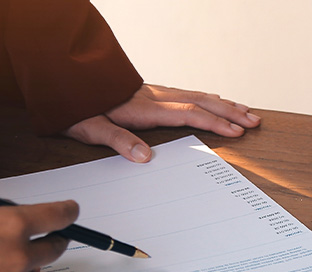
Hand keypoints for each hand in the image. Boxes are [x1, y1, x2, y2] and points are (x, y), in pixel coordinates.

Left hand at [64, 84, 261, 162]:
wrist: (58, 75)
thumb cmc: (73, 104)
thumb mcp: (90, 127)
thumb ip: (118, 141)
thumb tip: (144, 157)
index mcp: (142, 108)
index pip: (188, 114)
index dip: (214, 122)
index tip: (237, 131)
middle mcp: (151, 97)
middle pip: (200, 102)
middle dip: (230, 112)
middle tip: (254, 120)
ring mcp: (151, 93)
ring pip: (196, 95)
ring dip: (222, 104)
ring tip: (244, 111)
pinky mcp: (147, 93)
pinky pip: (186, 94)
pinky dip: (206, 98)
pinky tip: (213, 100)